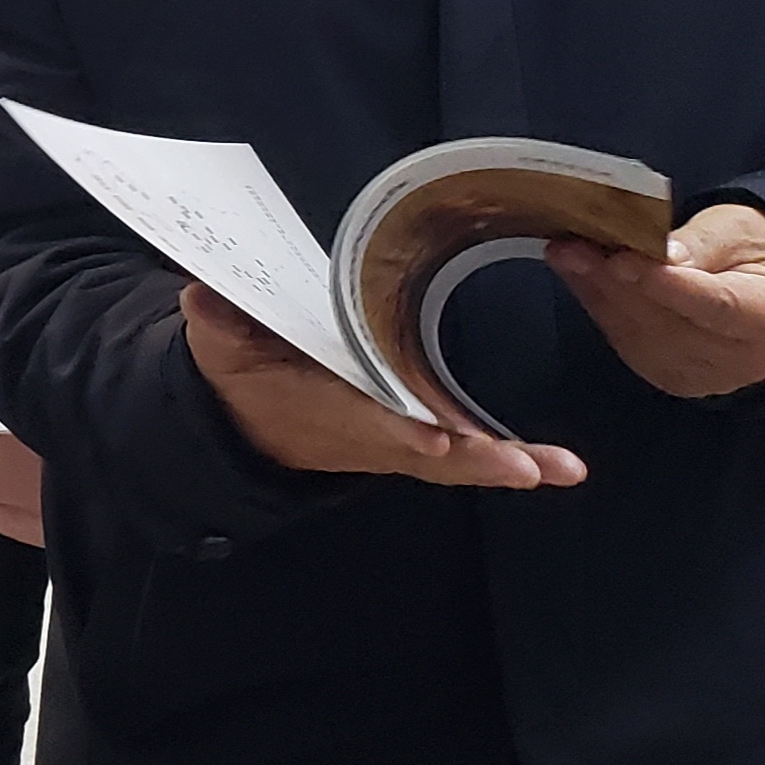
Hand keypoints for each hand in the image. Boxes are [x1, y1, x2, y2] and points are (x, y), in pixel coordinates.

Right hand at [182, 284, 585, 489]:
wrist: (248, 422)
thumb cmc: (241, 373)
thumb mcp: (219, 344)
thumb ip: (218, 320)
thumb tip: (201, 295)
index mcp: (326, 405)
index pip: (366, 418)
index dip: (398, 428)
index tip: (432, 436)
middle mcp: (370, 432)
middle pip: (427, 451)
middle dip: (475, 458)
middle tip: (525, 467)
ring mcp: (397, 441)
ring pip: (457, 458)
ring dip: (508, 463)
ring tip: (562, 468)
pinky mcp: (417, 440)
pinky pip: (467, 454)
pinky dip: (513, 461)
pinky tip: (561, 467)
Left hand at [546, 203, 764, 400]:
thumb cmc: (756, 255)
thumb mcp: (741, 231)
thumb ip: (704, 243)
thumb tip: (664, 254)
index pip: (716, 306)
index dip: (667, 286)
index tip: (624, 260)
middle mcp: (736, 358)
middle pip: (667, 322)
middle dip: (614, 282)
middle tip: (574, 245)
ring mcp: (698, 374)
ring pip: (638, 334)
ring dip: (596, 292)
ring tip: (566, 253)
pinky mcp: (667, 376)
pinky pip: (624, 340)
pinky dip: (597, 304)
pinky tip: (576, 273)